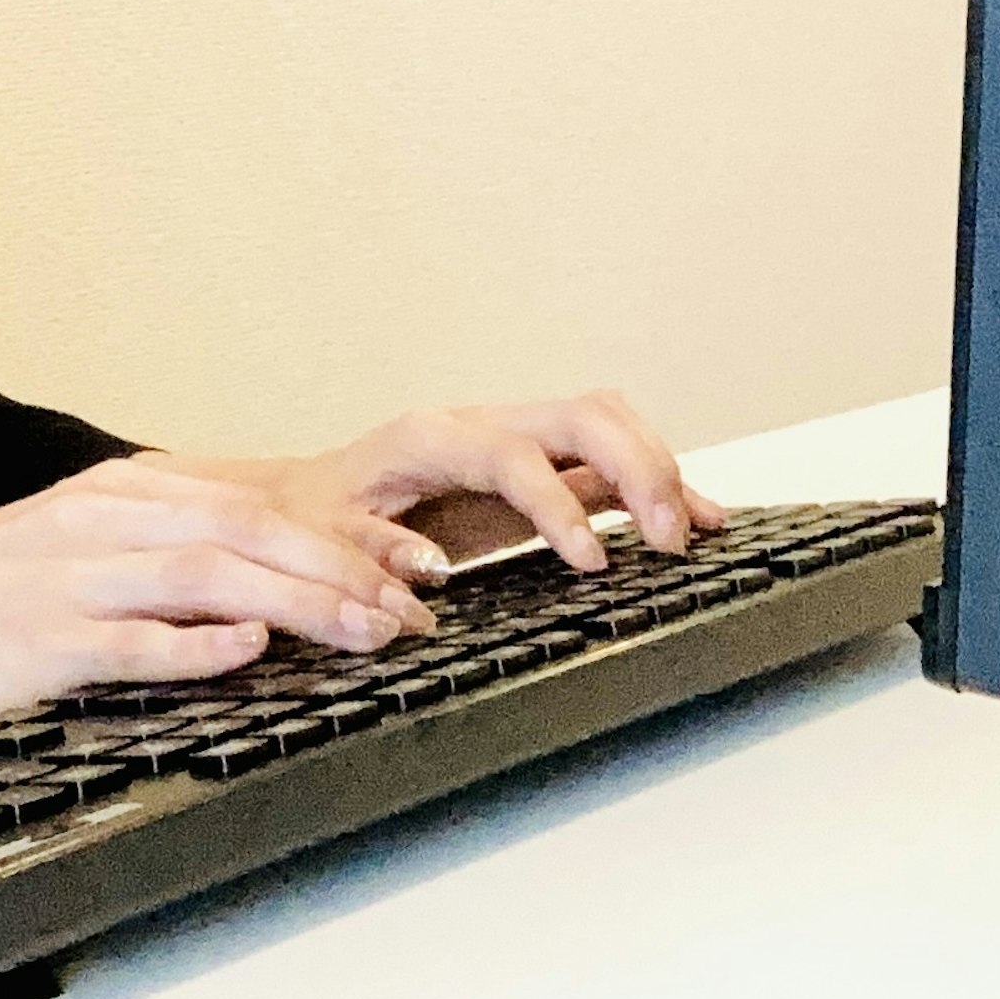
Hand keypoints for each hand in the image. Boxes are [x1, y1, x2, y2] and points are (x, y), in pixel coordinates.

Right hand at [0, 453, 434, 730]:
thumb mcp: (88, 548)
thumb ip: (175, 555)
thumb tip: (276, 584)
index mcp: (125, 495)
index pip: (258, 505)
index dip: (345, 536)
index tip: (415, 569)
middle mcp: (105, 521)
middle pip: (246, 532)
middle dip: (340, 570)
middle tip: (411, 612)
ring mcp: (69, 576)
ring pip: (203, 576)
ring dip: (293, 604)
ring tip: (362, 632)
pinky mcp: (36, 638)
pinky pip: (125, 640)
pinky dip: (189, 647)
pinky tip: (242, 657)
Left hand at [177, 389, 726, 577]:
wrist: (298, 500)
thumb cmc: (310, 524)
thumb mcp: (319, 548)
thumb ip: (366, 562)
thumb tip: (424, 582)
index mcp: (428, 439)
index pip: (514, 456)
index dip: (561, 504)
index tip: (593, 563)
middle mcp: (479, 424)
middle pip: (580, 416)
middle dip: (637, 470)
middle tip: (667, 543)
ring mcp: (512, 436)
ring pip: (604, 420)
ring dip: (656, 467)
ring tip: (690, 534)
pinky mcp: (535, 464)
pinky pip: (608, 455)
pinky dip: (657, 480)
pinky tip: (701, 518)